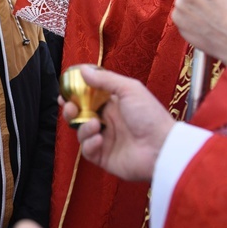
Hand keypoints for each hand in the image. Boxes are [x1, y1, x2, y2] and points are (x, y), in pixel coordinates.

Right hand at [61, 66, 173, 180]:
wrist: (162, 148)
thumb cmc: (150, 115)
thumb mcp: (129, 90)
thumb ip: (105, 80)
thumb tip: (82, 70)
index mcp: (113, 104)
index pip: (88, 98)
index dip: (75, 95)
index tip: (64, 92)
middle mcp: (108, 121)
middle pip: (80, 115)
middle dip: (71, 111)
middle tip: (71, 107)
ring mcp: (106, 140)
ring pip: (81, 132)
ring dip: (83, 127)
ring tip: (95, 124)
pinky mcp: (104, 157)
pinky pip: (87, 150)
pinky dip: (89, 144)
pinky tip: (100, 140)